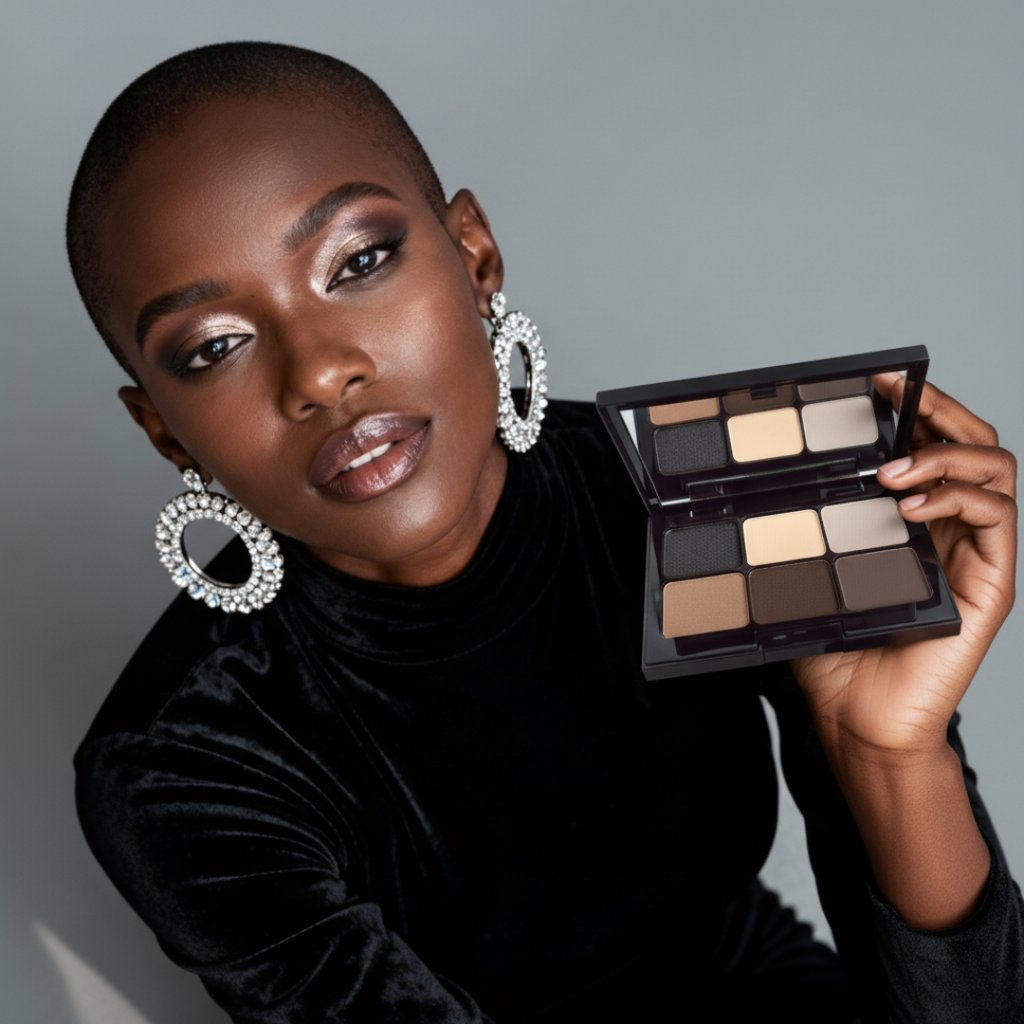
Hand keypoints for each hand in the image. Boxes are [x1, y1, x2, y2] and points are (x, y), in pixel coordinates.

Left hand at [791, 375, 1016, 758]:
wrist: (857, 718)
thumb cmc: (836, 650)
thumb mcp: (810, 573)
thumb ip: (804, 532)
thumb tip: (757, 489)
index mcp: (914, 521)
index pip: (930, 447)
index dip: (914, 408)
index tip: (877, 381)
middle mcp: (952, 529)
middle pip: (973, 442)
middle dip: (939, 408)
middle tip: (894, 395)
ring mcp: (976, 553)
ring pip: (996, 467)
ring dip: (944, 453)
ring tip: (891, 470)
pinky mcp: (991, 582)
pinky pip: (996, 515)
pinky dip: (956, 495)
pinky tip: (907, 506)